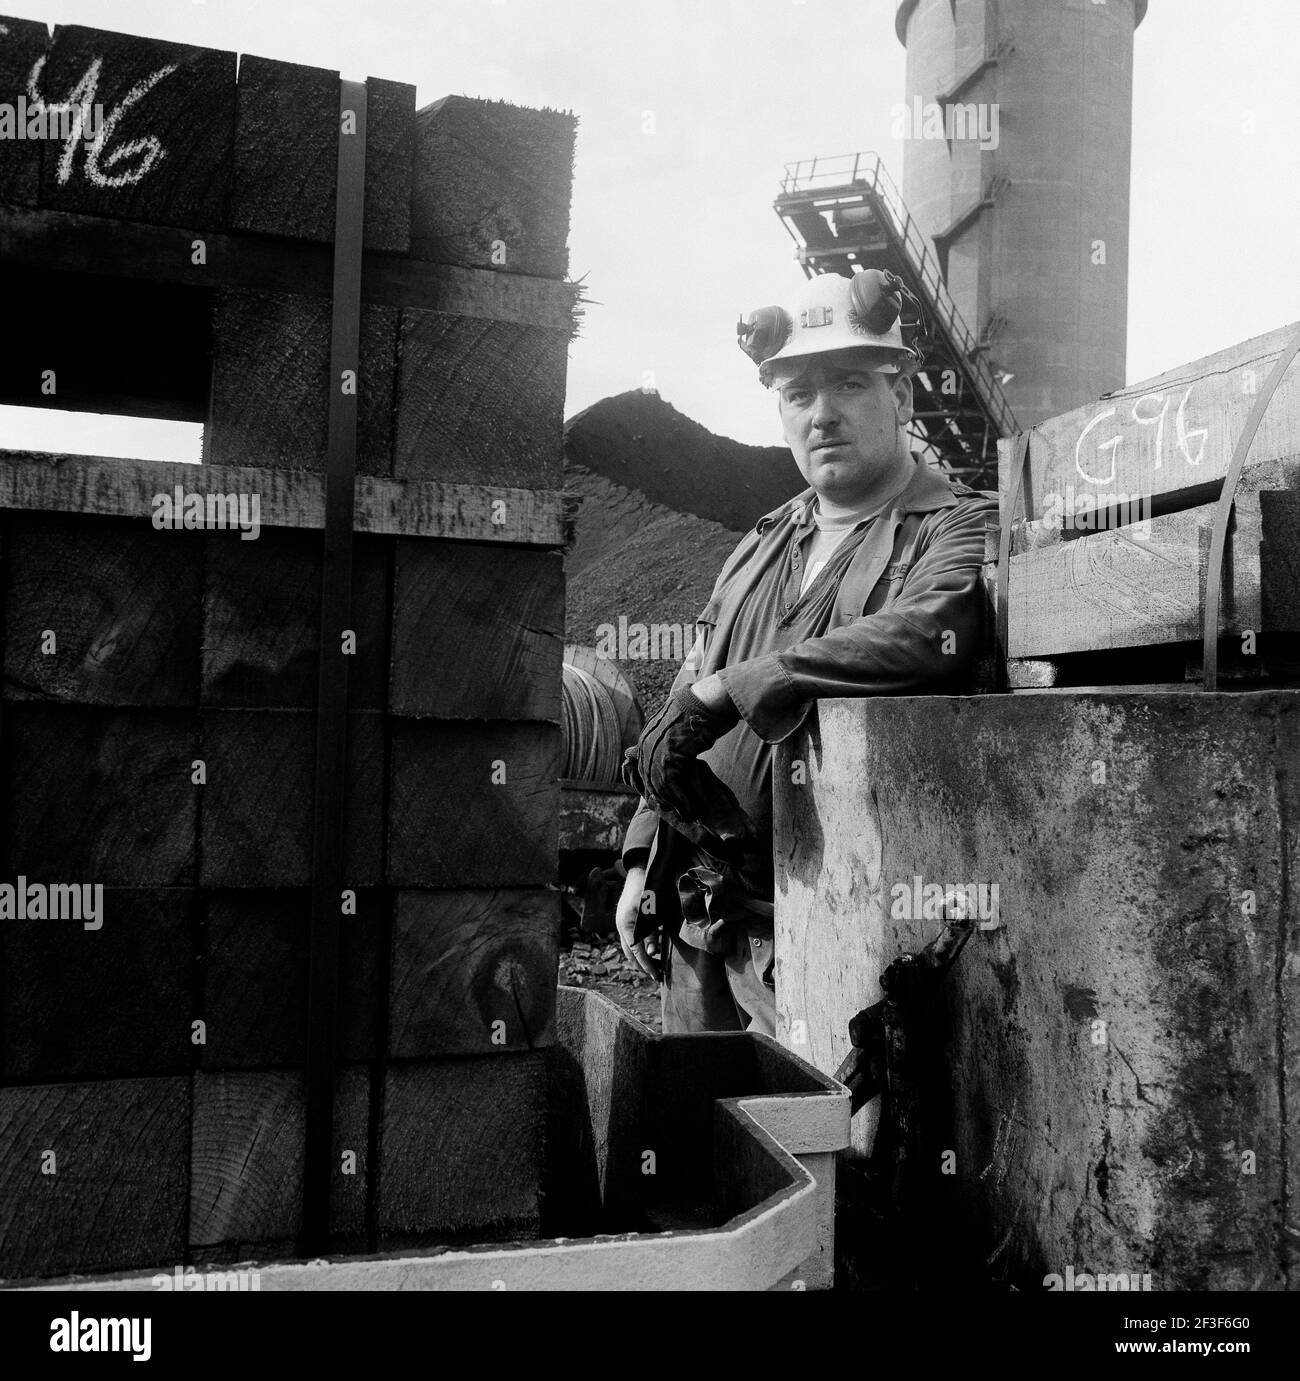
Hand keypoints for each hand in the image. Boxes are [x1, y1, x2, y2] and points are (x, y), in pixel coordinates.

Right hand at [615, 865, 661, 982]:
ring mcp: (622, 924)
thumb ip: (652, 933)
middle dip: (643, 966)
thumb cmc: (648, 890)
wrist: (640, 871)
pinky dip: (639, 950)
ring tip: (656, 968)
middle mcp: (621, 926)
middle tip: (658, 976)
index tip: (657, 976)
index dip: (647, 965)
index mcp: (626, 925)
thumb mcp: (653, 912)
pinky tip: (651, 953)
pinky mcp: (626, 921)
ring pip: (630, 948)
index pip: (636, 952)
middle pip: (630, 953)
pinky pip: (631, 941)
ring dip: (641, 960)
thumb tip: (651, 953)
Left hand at [622, 686, 750, 841]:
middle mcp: (647, 744)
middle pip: (650, 780)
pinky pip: (671, 784)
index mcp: (646, 737)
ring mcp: (656, 749)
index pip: (645, 769)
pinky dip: (681, 799)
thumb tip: (636, 751)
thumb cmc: (698, 711)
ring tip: (688, 815)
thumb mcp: (675, 726)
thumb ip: (659, 741)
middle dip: (663, 799)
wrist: (708, 700)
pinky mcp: (669, 755)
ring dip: (674, 803)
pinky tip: (691, 809)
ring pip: (660, 785)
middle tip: (678, 813)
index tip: (668, 801)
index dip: (656, 787)